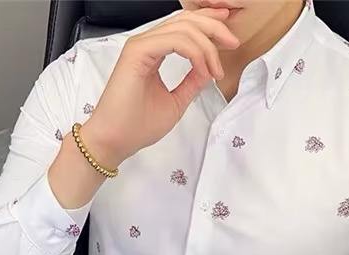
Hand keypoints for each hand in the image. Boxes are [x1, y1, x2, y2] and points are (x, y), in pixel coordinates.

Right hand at [82, 7, 240, 165]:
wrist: (115, 140)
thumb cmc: (136, 126)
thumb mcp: (175, 102)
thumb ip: (191, 83)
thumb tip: (209, 69)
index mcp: (153, 52)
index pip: (184, 28)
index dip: (209, 26)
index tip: (230, 38)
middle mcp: (146, 44)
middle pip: (186, 21)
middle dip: (214, 28)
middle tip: (233, 43)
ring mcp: (141, 46)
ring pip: (184, 28)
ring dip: (207, 46)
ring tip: (216, 68)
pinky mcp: (138, 52)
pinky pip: (175, 41)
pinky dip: (195, 53)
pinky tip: (203, 69)